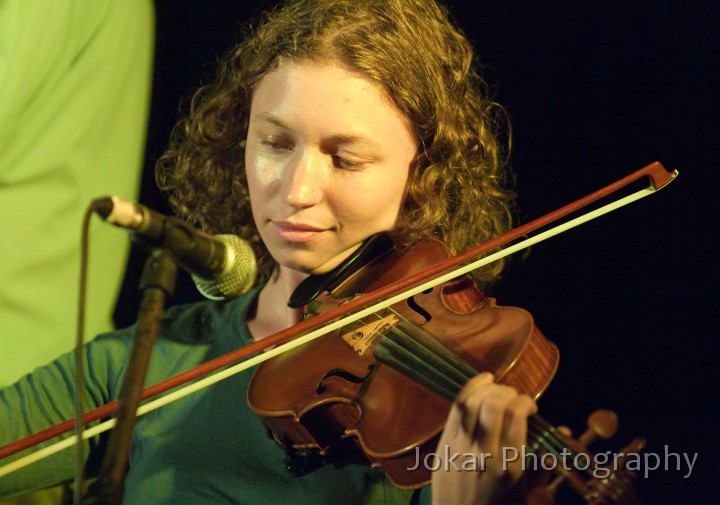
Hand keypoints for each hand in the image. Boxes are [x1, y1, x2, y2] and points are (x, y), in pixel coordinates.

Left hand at [431, 373, 536, 504]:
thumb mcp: (526, 493)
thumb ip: (543, 463)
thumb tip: (564, 431)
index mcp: (509, 467)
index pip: (517, 417)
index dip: (525, 403)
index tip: (530, 406)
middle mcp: (484, 454)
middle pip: (494, 405)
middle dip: (508, 393)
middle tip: (514, 398)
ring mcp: (460, 447)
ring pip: (472, 402)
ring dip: (489, 388)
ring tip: (498, 388)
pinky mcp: (443, 443)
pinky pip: (455, 408)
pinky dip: (469, 389)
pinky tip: (482, 382)